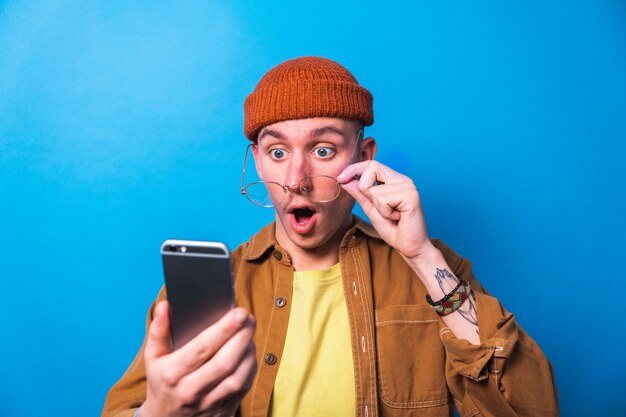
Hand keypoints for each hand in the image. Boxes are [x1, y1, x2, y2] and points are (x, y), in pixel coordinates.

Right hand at [140, 301, 256, 416]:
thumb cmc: (162, 382)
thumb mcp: (153, 358)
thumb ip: (159, 330)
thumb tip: (165, 305)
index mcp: (172, 374)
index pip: (202, 348)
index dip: (224, 328)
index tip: (239, 312)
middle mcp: (190, 391)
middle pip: (224, 362)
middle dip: (241, 336)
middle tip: (249, 318)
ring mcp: (208, 404)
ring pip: (237, 377)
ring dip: (249, 352)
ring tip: (249, 333)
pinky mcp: (223, 411)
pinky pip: (243, 388)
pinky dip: (251, 368)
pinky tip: (250, 352)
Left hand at [337, 160, 435, 261]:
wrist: (409, 247)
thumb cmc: (393, 229)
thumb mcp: (371, 209)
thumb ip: (360, 194)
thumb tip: (344, 180)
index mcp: (394, 180)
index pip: (371, 164)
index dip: (353, 169)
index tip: (340, 179)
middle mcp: (403, 180)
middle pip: (372, 167)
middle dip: (364, 188)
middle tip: (376, 206)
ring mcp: (408, 186)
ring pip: (374, 189)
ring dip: (378, 207)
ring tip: (391, 215)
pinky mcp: (411, 196)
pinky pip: (383, 199)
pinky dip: (385, 213)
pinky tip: (397, 217)